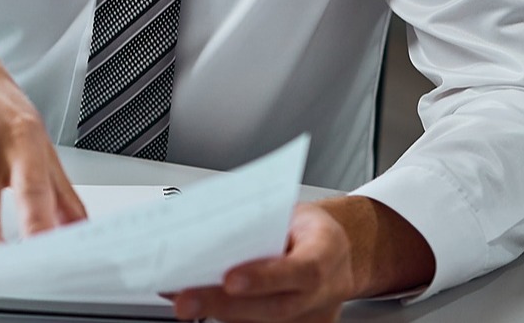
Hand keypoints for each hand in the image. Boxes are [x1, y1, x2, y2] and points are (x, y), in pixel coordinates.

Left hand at [164, 198, 433, 321]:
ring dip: (220, 312)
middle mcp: (323, 292)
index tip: (230, 279)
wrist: (339, 252)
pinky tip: (201, 307)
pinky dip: (229, 316)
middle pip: (275, 307)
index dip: (265, 277)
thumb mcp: (290, 211)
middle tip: (185, 300)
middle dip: (224, 304)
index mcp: (326, 251)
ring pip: (265, 322)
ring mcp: (313, 316)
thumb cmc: (310, 229)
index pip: (300, 270)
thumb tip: (208, 229)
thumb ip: (258, 223)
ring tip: (184, 301)